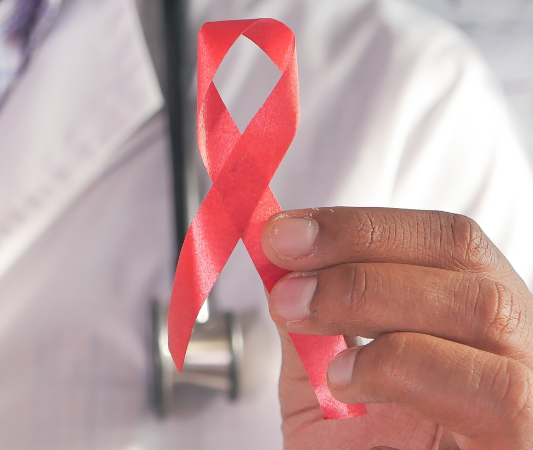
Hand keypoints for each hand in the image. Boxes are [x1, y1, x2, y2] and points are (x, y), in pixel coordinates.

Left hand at [261, 207, 532, 449]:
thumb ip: (313, 338)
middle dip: (359, 246)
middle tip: (282, 263)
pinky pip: (491, 388)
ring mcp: (532, 396)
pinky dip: (403, 367)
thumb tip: (281, 273)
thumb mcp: (330, 401)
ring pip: (483, 308)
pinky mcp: (524, 438)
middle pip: (466, 258)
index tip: (283, 229)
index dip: (361, 223)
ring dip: (371, 295)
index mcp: (473, 330)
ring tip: (302, 315)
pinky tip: (347, 381)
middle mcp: (520, 351)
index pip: (443, 242)